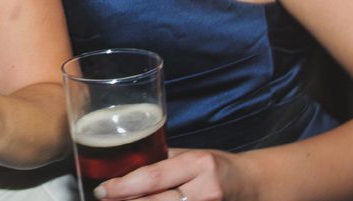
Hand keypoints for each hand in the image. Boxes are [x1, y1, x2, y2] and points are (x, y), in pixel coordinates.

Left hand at [94, 149, 249, 200]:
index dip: (123, 187)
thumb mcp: (191, 155)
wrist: (251, 185)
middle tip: (102, 199)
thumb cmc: (216, 166)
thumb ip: (161, 160)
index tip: (102, 189)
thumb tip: (124, 163)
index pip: (153, 177)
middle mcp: (204, 190)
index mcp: (197, 164)